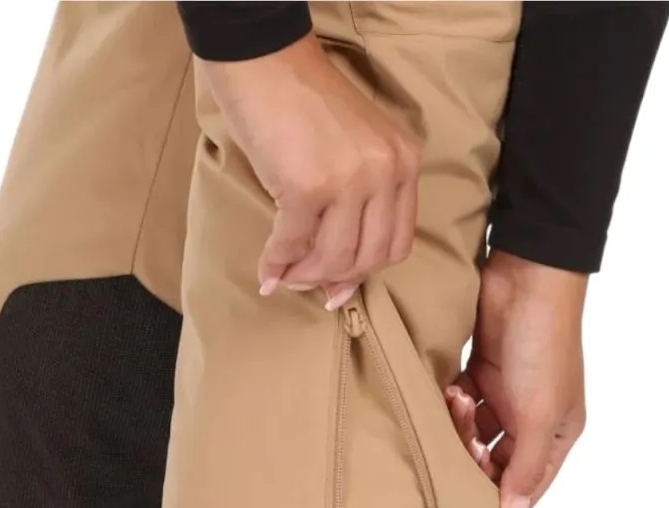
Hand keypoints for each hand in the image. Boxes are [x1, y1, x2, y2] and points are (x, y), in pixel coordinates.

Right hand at [201, 34, 419, 310]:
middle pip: (368, 257)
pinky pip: (293, 242)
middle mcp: (385, 172)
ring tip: (285, 276)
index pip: (397, 241)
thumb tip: (338, 275)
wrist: (265, 60)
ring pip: (334, 258)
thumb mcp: (354, 148)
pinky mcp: (307, 187)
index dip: (365, 272)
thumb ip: (359, 200)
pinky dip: (276, 263)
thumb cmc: (304, 101)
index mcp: (403, 163)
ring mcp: (349, 181)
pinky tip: (266, 272)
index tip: (339, 285)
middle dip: (334, 279)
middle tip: (306, 284)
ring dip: (305, 276)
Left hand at [445, 251, 587, 507]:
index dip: (501, 495)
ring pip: (472, 432)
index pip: (527, 482)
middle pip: (494, 459)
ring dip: (460, 425)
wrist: (526, 278)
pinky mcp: (480, 372)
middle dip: (473, 457)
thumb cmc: (543, 346)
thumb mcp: (538, 414)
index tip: (471, 506)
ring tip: (460, 402)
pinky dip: (451, 401)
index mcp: (557, 432)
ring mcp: (505, 394)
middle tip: (463, 442)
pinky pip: (458, 402)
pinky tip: (450, 390)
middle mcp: (531, 417)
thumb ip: (525, 468)